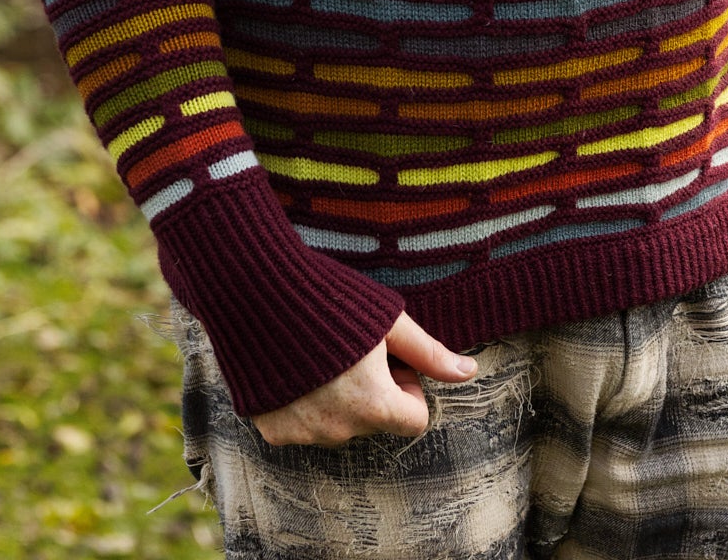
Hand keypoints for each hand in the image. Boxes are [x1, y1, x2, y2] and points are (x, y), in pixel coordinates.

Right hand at [248, 311, 477, 445]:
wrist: (257, 293)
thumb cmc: (330, 300)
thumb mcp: (388, 320)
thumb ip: (428, 353)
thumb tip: (470, 372)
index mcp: (374, 407)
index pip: (415, 419)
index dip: (408, 385)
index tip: (388, 357)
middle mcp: (339, 431)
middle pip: (376, 421)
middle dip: (373, 392)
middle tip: (352, 349)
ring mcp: (302, 434)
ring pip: (340, 424)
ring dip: (339, 399)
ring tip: (321, 353)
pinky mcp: (272, 430)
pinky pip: (303, 425)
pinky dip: (304, 403)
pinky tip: (295, 365)